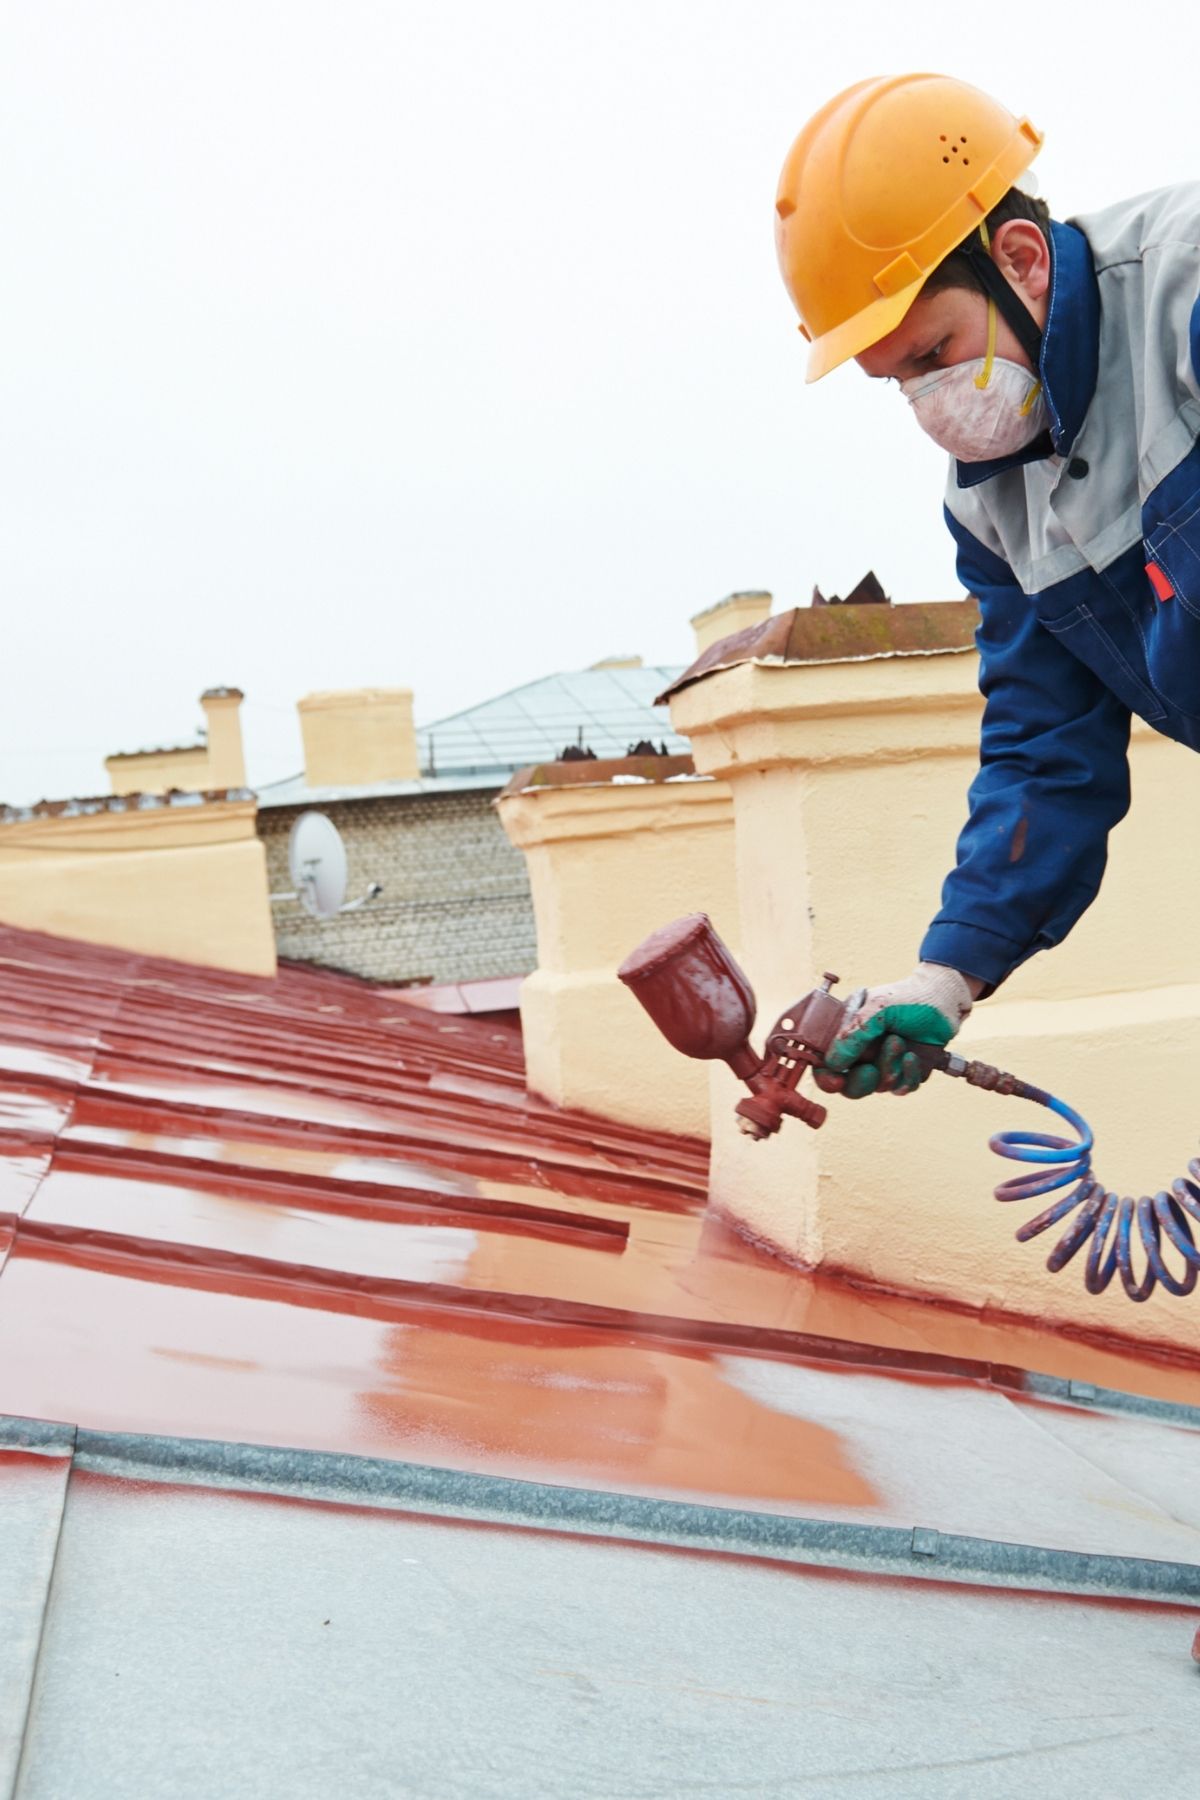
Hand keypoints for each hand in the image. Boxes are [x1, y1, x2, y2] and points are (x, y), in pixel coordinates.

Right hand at [816, 964, 975, 1098]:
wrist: (945, 998)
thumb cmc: (909, 997)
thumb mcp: (877, 1009)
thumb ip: (853, 1035)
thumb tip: (832, 1063)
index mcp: (848, 1034)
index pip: (826, 1063)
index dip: (826, 1076)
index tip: (835, 1079)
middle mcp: (864, 1052)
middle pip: (849, 1085)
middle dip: (859, 1082)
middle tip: (870, 1071)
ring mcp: (885, 1063)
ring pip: (878, 1086)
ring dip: (888, 1067)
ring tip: (899, 1042)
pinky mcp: (907, 1071)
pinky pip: (902, 1087)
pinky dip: (908, 1075)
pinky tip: (913, 1056)